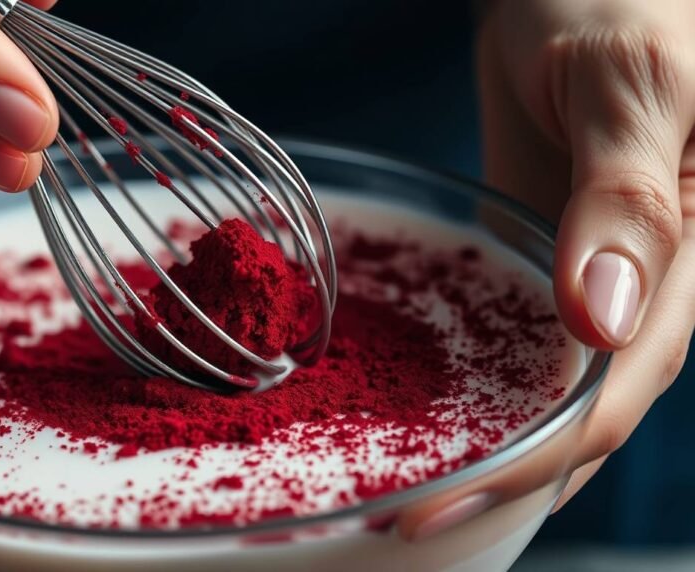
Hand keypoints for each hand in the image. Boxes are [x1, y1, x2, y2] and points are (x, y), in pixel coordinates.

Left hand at [403, 0, 694, 539]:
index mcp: (690, 257)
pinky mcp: (548, 253)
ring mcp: (594, 275)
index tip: (443, 507)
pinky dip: (477, 385)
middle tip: (403, 522)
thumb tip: (604, 324)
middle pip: (581, 413)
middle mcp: (647, 286)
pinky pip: (518, 336)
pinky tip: (430, 416)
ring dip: (489, 447)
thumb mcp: (630, 84)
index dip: (536, 463)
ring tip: (407, 494)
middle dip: (499, 479)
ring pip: (549, 389)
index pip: (616, 393)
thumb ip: (628, 197)